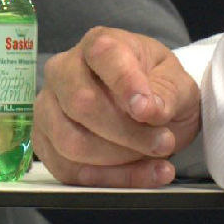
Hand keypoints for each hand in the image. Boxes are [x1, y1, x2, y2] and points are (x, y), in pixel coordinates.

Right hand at [35, 23, 195, 187]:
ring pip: (71, 142)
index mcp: (99, 44)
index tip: (147, 110)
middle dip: (127, 133)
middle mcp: (64, 70)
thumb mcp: (177, 85)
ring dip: (119, 160)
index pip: (103, 55)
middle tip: (164, 143)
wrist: (147, 109)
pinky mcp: (46, 142)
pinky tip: (141, 176)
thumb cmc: (157, 88)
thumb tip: (149, 109)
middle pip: (81, 103)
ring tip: (156, 159)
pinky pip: (69, 171)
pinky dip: (110, 180)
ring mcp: (48, 107)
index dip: (125, 83)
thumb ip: (167, 94)